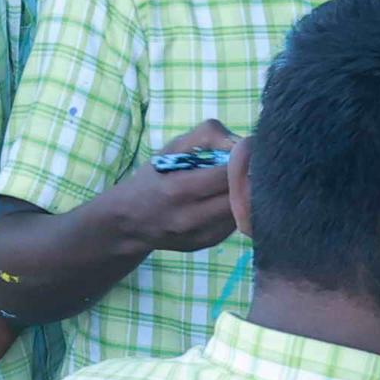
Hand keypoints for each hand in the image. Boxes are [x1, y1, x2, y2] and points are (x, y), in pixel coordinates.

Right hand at [101, 119, 241, 257]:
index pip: (227, 175)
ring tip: (237, 182)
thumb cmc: (152, 179)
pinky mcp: (209, 243)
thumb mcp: (171, 148)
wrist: (129, 222)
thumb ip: (206, 136)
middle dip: (248, 178)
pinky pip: (235, 222)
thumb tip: (242, 143)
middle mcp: (190, 217)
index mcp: (178, 189)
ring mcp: (201, 234)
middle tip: (249, 166)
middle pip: (240, 196)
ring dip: (246, 194)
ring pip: (243, 211)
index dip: (242, 160)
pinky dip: (236, 208)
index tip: (246, 151)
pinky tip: (225, 200)